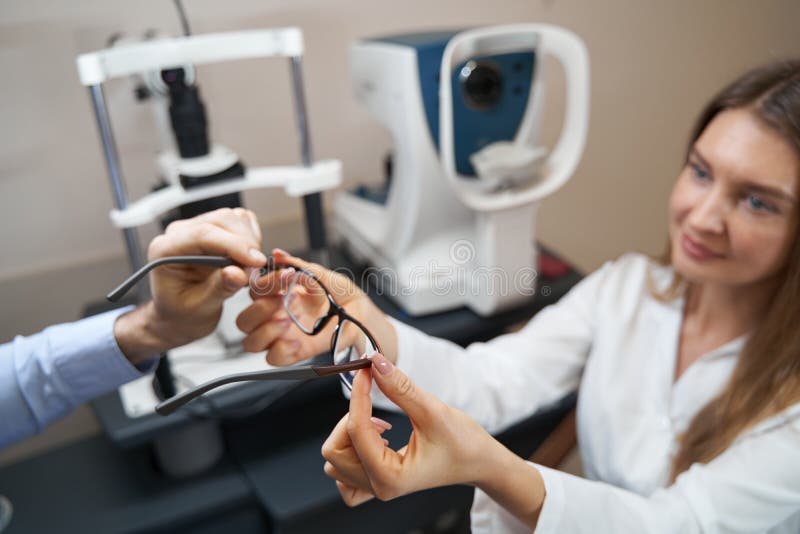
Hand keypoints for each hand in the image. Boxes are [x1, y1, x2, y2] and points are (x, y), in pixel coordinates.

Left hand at [115, 208, 265, 362]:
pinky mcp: (214, 229)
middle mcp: (180, 233)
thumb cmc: (183, 313)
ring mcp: (198, 228)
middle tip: (254, 271)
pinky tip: (246, 259)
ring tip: (248, 268)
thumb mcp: (200, 308)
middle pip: (222, 221)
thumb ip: (219, 289)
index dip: (234, 245)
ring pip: (234, 218)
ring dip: (250, 241)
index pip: (202, 235)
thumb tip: (239, 273)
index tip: (256, 262)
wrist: (179, 314)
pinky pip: (240, 221)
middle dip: (245, 244)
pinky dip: (251, 237)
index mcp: (166, 250)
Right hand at [236, 249, 395, 365]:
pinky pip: (273, 358)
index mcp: (281, 294)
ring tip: (285, 322)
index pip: (254, 290)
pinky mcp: (296, 353)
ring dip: (264, 332)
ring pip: (251, 342)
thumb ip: (301, 267)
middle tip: (278, 302)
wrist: (366, 318)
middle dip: (256, 310)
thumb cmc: (345, 296)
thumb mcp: (326, 276)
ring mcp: (284, 336)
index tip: (280, 278)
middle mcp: (277, 316)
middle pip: (244, 320)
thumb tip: (279, 255)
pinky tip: (296, 341)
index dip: (260, 285)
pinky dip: (281, 351)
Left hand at [321, 353, 497, 503]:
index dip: (358, 395)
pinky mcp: (376, 481)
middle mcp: (378, 487)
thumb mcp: (433, 411)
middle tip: (373, 400)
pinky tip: (373, 439)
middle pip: (334, 451)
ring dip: (348, 434)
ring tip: (378, 423)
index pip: (356, 431)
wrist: (478, 462)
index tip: (365, 370)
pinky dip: (350, 452)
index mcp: (390, 477)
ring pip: (335, 460)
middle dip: (350, 418)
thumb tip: (375, 362)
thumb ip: (400, 388)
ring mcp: (375, 487)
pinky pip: (344, 472)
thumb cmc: (463, 444)